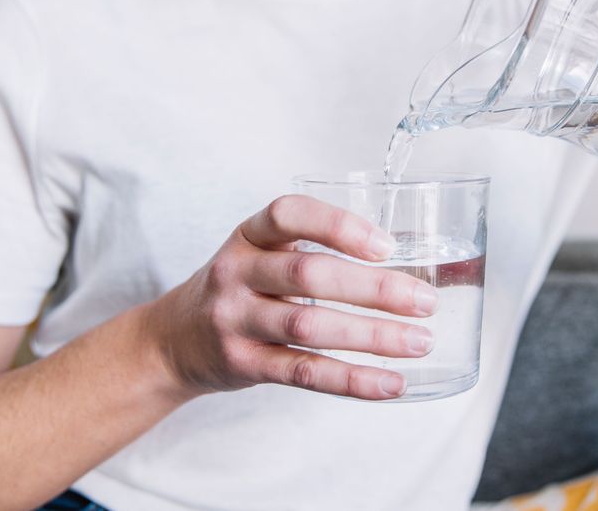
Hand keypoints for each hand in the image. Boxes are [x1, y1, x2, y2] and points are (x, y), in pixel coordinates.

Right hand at [147, 195, 438, 400]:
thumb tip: (408, 265)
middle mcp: (236, 272)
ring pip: (309, 327)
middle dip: (374, 289)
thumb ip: (314, 252)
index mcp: (248, 235)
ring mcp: (235, 319)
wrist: (172, 341)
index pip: (288, 214)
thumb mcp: (259, 255)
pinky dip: (352, 379)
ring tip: (419, 341)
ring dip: (372, 336)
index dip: (338, 225)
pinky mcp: (243, 363)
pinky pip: (303, 372)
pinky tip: (390, 382)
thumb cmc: (239, 290)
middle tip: (425, 301)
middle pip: (308, 275)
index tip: (386, 245)